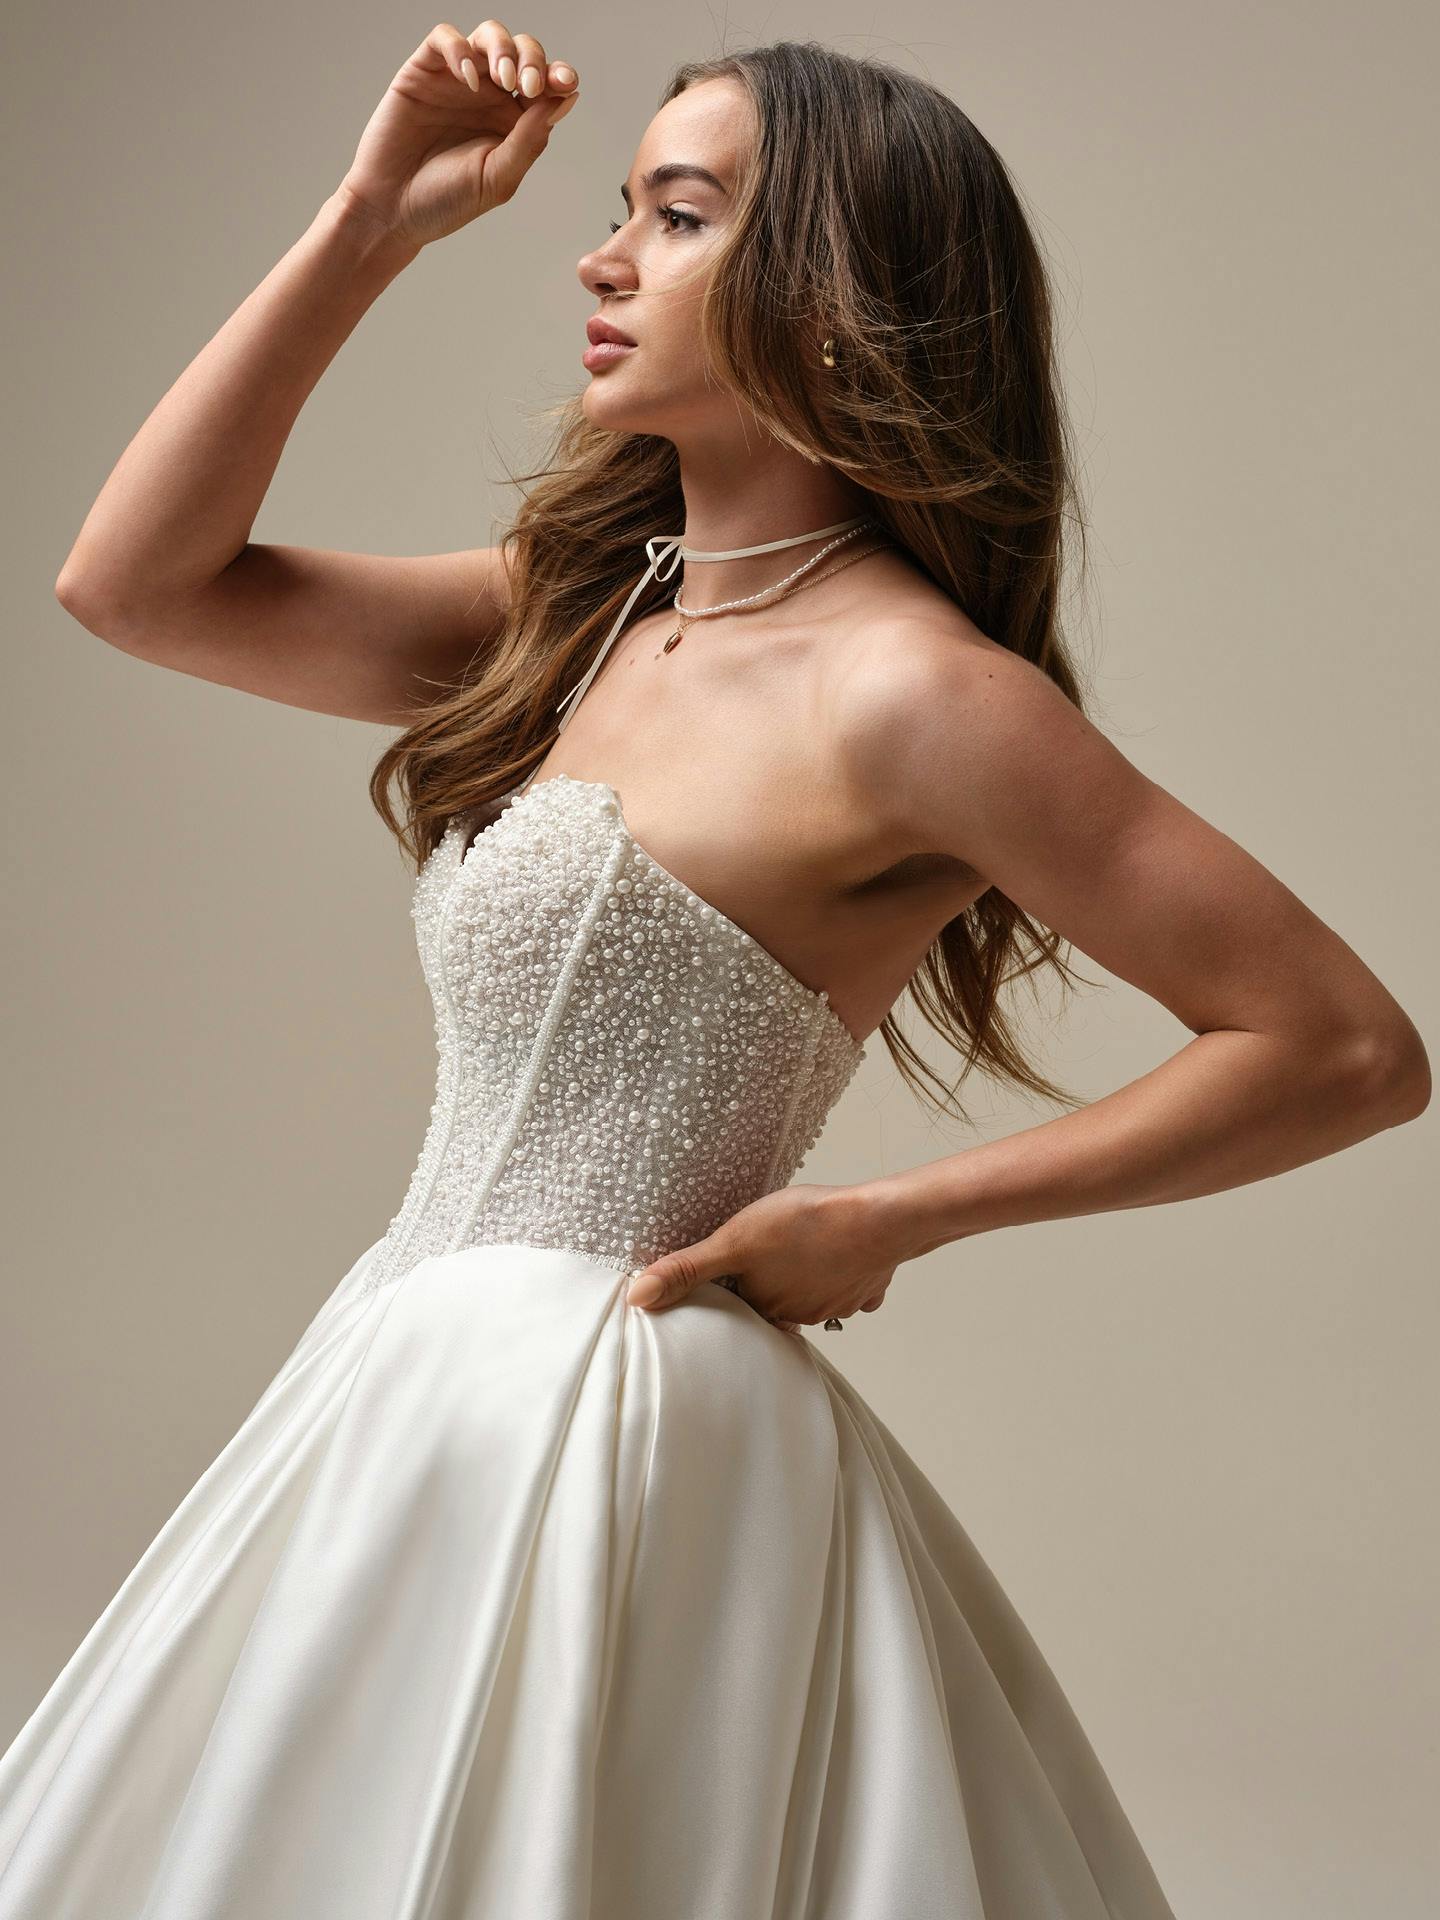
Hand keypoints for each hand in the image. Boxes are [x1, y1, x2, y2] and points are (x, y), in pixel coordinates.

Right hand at [336, 19, 579, 250]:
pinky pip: (445, 38)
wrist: (392, 210)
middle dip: (533, 59)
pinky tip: (467, 78)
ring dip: (503, 48)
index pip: (545, 84)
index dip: (559, 75)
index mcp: (513, 121)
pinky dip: (460, 49)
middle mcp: (488, 95)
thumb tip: (567, 97)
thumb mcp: (498, 176)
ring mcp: (457, 80)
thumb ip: (531, 138)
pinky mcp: (423, 71)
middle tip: (526, 86)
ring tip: (503, 78)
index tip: (565, 83)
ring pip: (489, 35)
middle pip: (523, 51)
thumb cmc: (445, 201)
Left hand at [625, 1185, 903, 1332]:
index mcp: (768, 1308)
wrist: (877, 1220)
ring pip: (814, 1299)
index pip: (741, 1311)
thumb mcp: (733, 1240)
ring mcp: (839, 1303)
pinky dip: (844, 1276)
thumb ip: (687, 1269)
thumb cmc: (804, 1225)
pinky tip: (840, 1255)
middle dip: (770, 1290)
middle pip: (777, 1307)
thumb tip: (637, 1299)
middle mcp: (803, 1315)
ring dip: (805, 1283)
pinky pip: (851, 1288)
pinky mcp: (867, 1287)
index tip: (729, 1281)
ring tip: (797, 1256)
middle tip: (763, 1266)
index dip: (733, 1294)